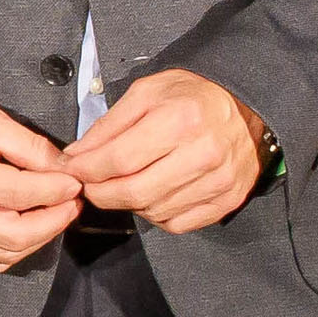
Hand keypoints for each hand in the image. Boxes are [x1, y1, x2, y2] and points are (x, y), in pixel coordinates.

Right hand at [0, 105, 82, 274]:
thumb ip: (31, 146)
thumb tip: (66, 170)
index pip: (20, 194)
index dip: (55, 191)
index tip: (74, 183)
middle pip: (17, 235)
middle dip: (54, 222)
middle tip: (72, 204)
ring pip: (8, 254)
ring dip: (40, 237)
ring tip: (54, 215)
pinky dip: (17, 248)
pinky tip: (27, 229)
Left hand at [60, 69, 268, 235]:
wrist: (246, 106)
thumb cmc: (193, 96)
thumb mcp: (146, 93)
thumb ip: (108, 125)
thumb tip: (76, 156)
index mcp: (180, 120)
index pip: (118, 160)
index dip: (86, 170)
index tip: (72, 169)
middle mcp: (202, 154)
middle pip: (133, 192)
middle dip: (100, 193)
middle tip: (90, 184)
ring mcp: (218, 182)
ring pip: (153, 211)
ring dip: (128, 203)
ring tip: (123, 184)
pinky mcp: (226, 200)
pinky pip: (177, 223)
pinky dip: (156, 214)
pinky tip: (153, 194)